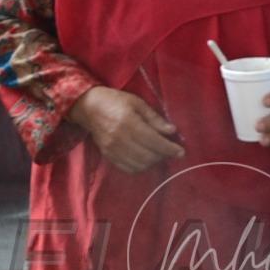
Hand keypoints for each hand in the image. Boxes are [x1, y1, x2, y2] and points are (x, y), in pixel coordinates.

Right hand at [68, 85, 183, 172]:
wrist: (88, 107)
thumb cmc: (115, 101)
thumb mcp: (137, 103)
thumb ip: (154, 118)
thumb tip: (172, 131)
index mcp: (128, 122)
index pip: (154, 141)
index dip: (170, 149)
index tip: (181, 152)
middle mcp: (120, 139)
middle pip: (148, 156)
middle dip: (163, 156)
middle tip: (171, 152)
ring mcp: (112, 150)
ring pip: (139, 165)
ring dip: (153, 163)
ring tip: (159, 154)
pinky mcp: (108, 156)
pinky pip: (128, 169)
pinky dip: (141, 167)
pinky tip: (146, 160)